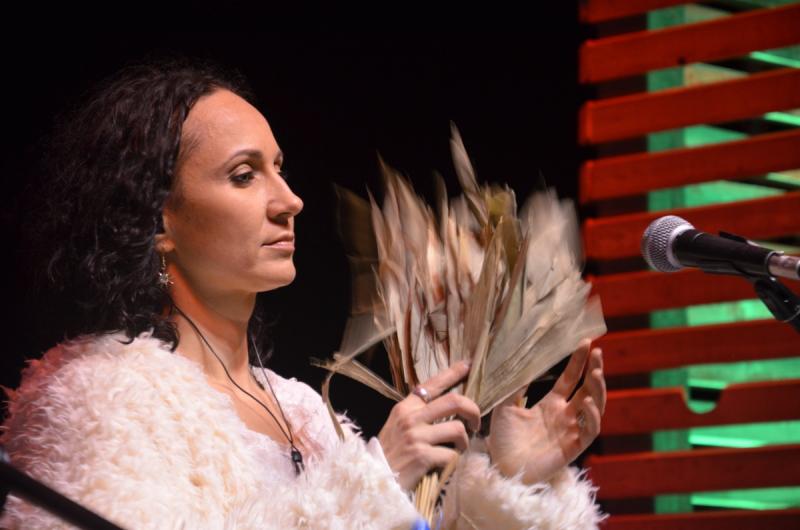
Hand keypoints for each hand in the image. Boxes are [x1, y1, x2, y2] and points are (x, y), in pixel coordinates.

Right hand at [378, 361, 480, 490]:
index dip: (452, 373)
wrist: (375, 480)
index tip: (467, 365)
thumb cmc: (390, 454)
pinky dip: (454, 460)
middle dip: (473, 410)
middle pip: (454, 401)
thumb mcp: (397, 426)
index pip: (432, 385)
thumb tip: (447, 408)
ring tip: (459, 448)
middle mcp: (410, 418)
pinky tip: (448, 465)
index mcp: (405, 408)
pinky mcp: (422, 456)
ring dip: (464, 441)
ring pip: (457, 429)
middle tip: (475, 422)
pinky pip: (451, 454)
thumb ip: (417, 415)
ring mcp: (416, 436)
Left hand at [487, 339, 605, 484]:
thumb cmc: (502, 439)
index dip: (578, 362)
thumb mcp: (505, 406)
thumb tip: (522, 359)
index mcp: (551, 405)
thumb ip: (515, 386)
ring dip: (598, 392)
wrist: (499, 467)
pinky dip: (591, 417)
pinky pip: (589, 432)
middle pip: (587, 390)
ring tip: (596, 374)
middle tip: (597, 353)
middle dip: (595, 372)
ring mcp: (570, 432)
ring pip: (594, 409)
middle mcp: (564, 416)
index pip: (570, 379)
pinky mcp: (572, 448)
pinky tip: (586, 403)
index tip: (585, 343)